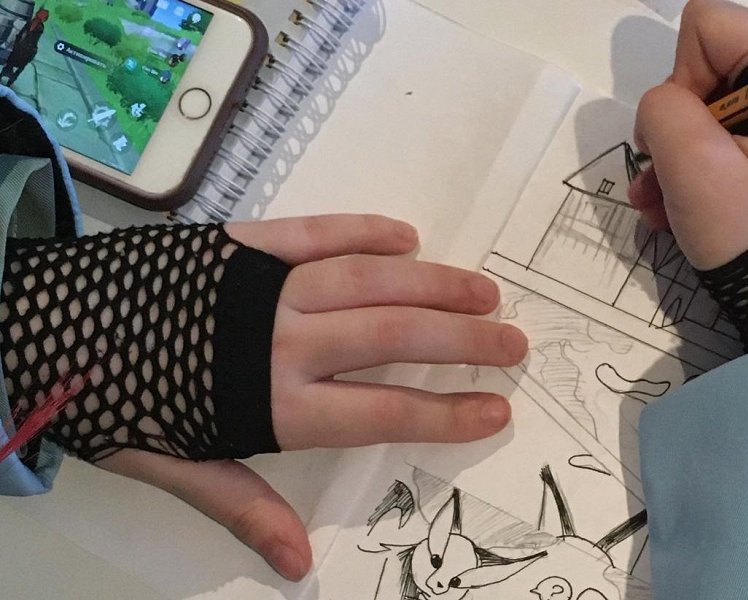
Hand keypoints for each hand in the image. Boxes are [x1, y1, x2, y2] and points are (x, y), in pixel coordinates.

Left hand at [95, 214, 526, 579]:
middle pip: (398, 337)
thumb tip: (300, 563)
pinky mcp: (246, 243)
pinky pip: (321, 233)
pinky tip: (409, 237)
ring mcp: (269, 285)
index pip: (385, 410)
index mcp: (273, 403)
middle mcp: (285, 340)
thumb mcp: (174, 467)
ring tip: (485, 290)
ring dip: (437, 284)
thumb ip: (244, 506)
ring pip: (374, 280)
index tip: (498, 407)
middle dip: (466, 340)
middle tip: (514, 341)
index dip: (449, 411)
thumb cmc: (112, 402)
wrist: (42, 323)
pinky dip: (368, 232)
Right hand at [630, 0, 747, 269]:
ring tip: (657, 209)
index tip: (682, 139)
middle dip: (675, 128)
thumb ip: (664, 110)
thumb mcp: (695, 167)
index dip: (679, 79)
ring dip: (678, 159)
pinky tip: (679, 217)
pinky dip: (702, 176)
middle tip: (659, 180)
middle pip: (712, 70)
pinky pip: (737, 146)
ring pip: (718, 114)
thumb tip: (669, 109)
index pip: (709, 28)